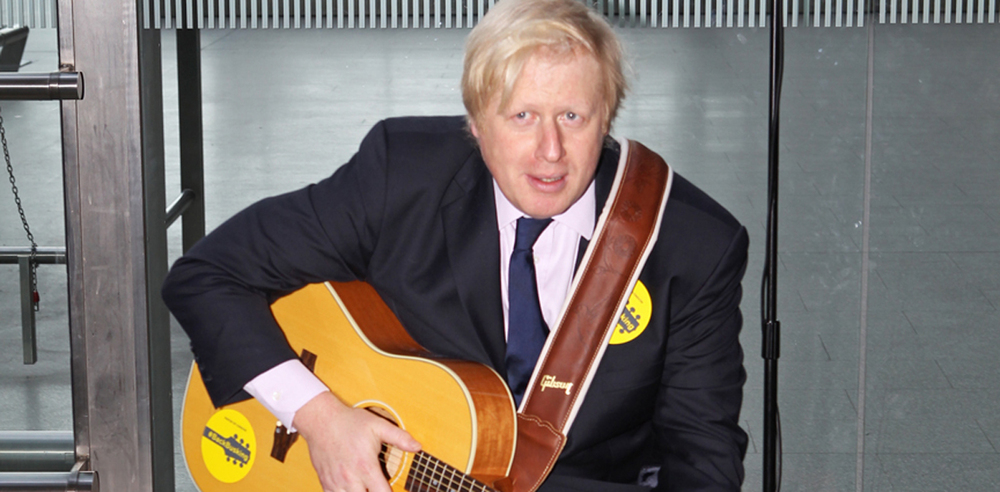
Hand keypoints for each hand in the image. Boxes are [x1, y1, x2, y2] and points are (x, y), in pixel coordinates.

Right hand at [293, 391, 420, 491]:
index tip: (390, 490)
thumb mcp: (378, 425)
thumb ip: (399, 437)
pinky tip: (352, 489)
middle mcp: (350, 478)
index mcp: (366, 467)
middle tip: (377, 487)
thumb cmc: (350, 422)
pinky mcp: (325, 483)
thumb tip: (417, 447)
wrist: (321, 420)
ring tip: (365, 487)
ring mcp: (336, 483)